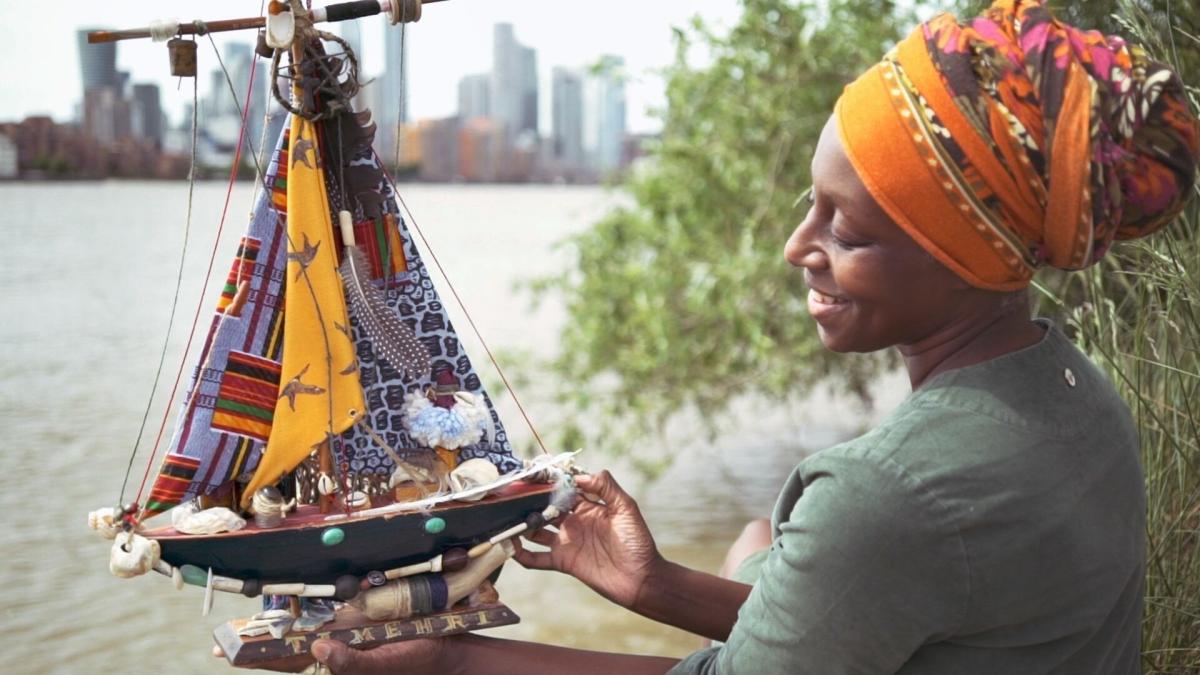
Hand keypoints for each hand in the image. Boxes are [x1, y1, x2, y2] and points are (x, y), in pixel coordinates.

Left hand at [213, 638, 447, 674]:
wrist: (447, 654)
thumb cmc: (415, 662)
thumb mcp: (383, 664)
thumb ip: (350, 663)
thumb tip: (315, 648)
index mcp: (335, 662)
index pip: (287, 660)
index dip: (257, 656)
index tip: (224, 651)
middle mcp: (335, 649)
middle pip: (289, 645)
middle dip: (261, 640)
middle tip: (227, 636)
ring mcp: (347, 637)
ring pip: (306, 632)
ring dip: (280, 628)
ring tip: (250, 624)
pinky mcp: (362, 623)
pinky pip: (330, 619)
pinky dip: (311, 615)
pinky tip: (298, 610)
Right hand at [514, 470, 663, 609]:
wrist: (641, 579)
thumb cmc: (638, 542)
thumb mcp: (626, 509)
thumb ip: (606, 488)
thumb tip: (579, 476)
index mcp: (588, 506)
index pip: (563, 489)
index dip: (549, 482)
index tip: (531, 473)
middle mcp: (573, 521)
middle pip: (545, 507)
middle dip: (529, 501)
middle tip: (510, 494)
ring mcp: (567, 541)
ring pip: (536, 530)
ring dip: (521, 525)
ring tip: (504, 517)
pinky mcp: (563, 561)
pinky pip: (537, 558)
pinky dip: (522, 554)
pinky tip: (510, 547)